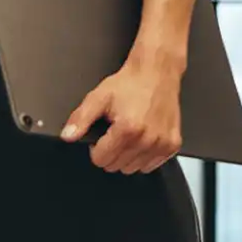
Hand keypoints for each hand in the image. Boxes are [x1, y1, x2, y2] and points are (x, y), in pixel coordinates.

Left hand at [61, 59, 182, 174]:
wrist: (157, 72)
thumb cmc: (130, 83)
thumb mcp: (99, 97)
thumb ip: (81, 118)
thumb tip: (68, 136)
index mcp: (127, 129)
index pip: (101, 160)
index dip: (96, 147)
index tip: (102, 135)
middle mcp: (147, 139)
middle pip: (116, 166)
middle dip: (111, 152)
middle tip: (115, 131)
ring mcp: (162, 143)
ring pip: (133, 169)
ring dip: (127, 155)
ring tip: (130, 133)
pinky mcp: (172, 144)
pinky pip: (151, 165)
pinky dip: (144, 156)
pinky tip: (143, 137)